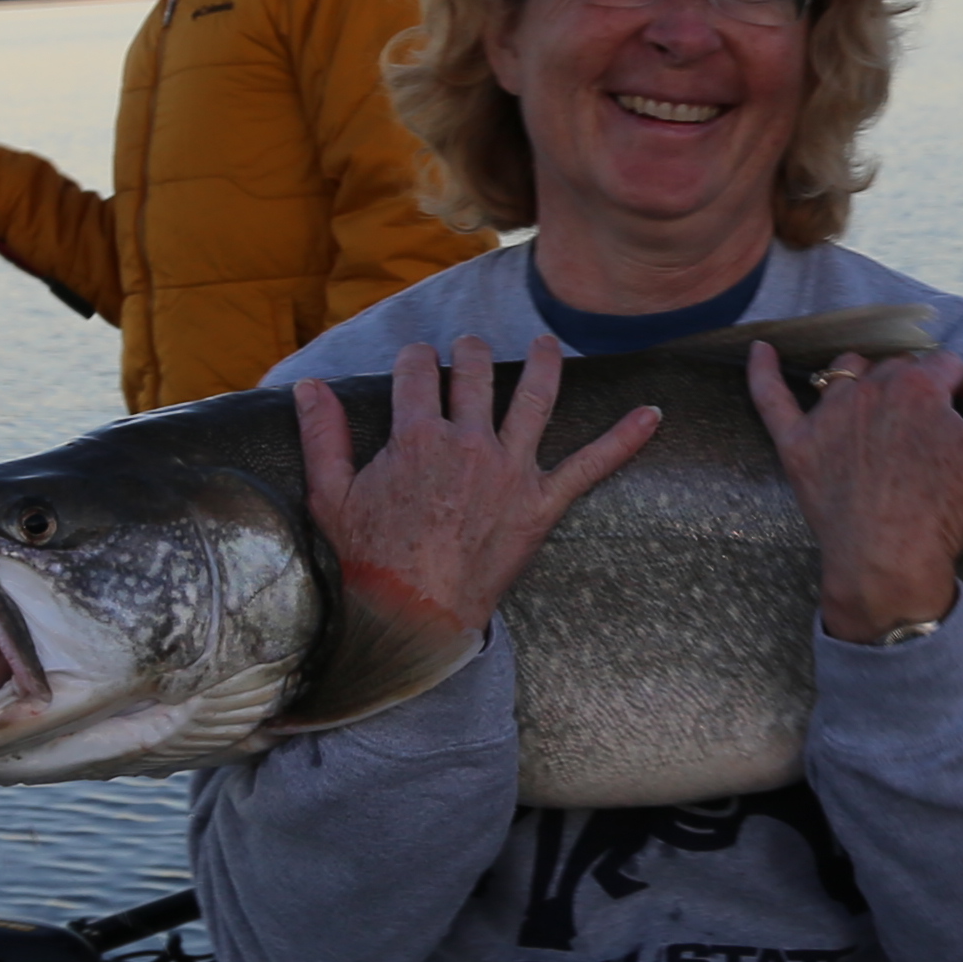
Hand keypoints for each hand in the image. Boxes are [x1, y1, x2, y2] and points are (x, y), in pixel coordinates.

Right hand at [291, 333, 658, 646]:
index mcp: (416, 436)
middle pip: (474, 373)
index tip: (415, 362)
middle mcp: (468, 443)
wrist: (412, 618)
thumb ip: (323, 435)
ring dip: (544, 363)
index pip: (417, 372)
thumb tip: (309, 385)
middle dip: (469, 352)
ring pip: (534, 398)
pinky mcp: (542, 505)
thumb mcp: (329, 496)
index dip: (414, 361)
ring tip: (546, 343)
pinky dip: (624, 438)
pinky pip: (591, 465)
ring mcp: (510, 471)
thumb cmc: (366, 563)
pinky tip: (653, 414)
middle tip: (469, 348)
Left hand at [747, 339, 962, 642]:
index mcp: (920, 387)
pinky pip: (773, 396)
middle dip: (917, 388)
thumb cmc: (945, 516)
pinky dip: (764, 371)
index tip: (962, 421)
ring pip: (847, 371)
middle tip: (926, 433)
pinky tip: (761, 350)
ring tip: (879, 408)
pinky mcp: (797, 443)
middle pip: (898, 366)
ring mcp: (829, 414)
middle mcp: (870, 389)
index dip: (960, 391)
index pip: (947, 365)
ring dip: (866, 379)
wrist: (888, 563)